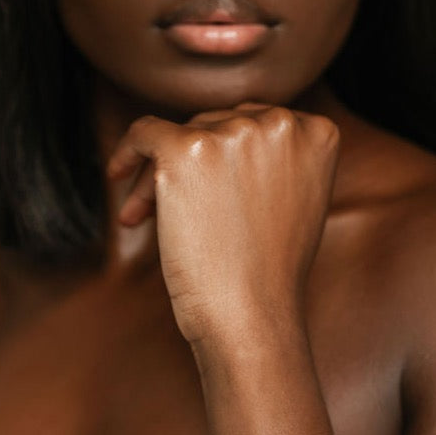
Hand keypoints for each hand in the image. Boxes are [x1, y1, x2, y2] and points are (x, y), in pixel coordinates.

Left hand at [106, 103, 339, 344]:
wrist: (253, 313)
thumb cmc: (271, 270)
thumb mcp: (298, 200)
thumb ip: (277, 160)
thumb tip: (226, 141)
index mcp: (318, 133)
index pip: (258, 121)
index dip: (228, 151)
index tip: (212, 181)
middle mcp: (282, 123)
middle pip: (218, 125)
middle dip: (193, 163)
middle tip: (174, 208)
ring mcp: (235, 132)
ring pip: (180, 134)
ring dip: (161, 174)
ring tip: (148, 217)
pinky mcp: (188, 148)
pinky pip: (143, 132)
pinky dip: (126, 151)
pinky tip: (117, 174)